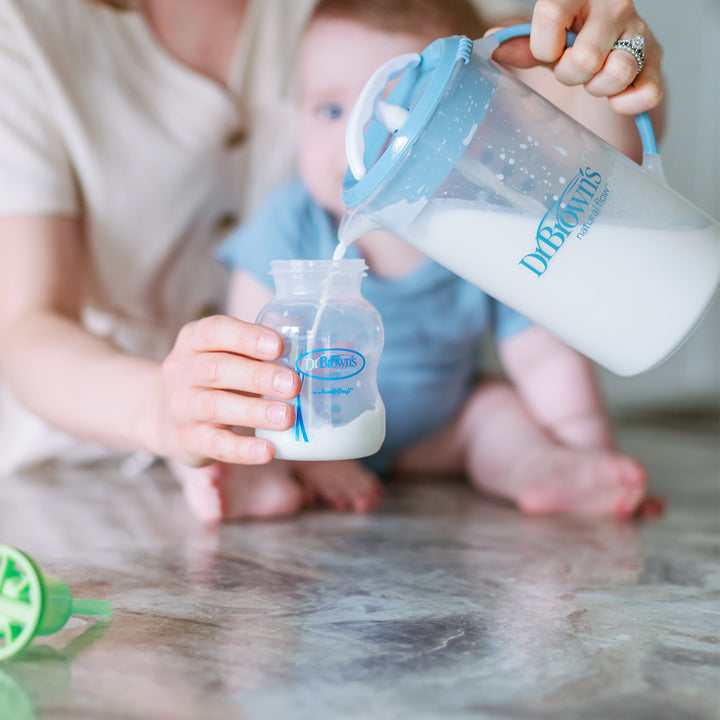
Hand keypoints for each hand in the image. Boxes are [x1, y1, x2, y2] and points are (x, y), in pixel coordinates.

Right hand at [156, 315, 300, 466]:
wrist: (171, 418)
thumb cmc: (218, 377)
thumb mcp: (230, 353)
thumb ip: (263, 348)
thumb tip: (316, 344)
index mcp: (193, 340)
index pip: (214, 331)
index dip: (247, 337)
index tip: (280, 345)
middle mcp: (182, 371)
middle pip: (217, 369)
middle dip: (258, 376)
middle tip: (293, 385)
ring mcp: (182, 407)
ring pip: (216, 407)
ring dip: (254, 412)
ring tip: (287, 417)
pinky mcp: (190, 440)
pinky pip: (216, 445)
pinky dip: (243, 450)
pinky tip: (268, 451)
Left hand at [492, 0, 662, 114]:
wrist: (608, 48)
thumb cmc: (569, 41)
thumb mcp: (542, 41)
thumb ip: (520, 44)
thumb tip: (492, 43)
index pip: (549, 15)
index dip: (543, 47)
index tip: (548, 52)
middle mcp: (614, 5)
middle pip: (584, 58)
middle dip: (571, 75)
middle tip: (572, 70)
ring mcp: (639, 32)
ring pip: (618, 72)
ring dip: (599, 88)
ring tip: (594, 80)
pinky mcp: (656, 61)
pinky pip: (647, 93)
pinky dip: (628, 103)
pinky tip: (616, 99)